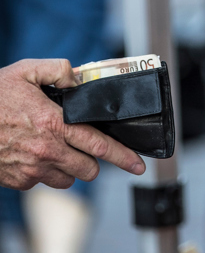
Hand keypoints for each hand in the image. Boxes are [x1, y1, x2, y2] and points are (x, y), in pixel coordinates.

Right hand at [0, 59, 145, 189]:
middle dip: (96, 160)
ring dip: (72, 167)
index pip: (101, 146)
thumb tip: (79, 79)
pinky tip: (38, 153)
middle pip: (90, 168)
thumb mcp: (27, 70)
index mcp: (55, 124)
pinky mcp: (17, 181)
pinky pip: (44, 182)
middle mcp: (47, 151)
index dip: (124, 157)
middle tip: (89, 146)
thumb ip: (60, 69)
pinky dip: (47, 172)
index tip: (139, 166)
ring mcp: (31, 169)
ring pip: (69, 179)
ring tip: (61, 148)